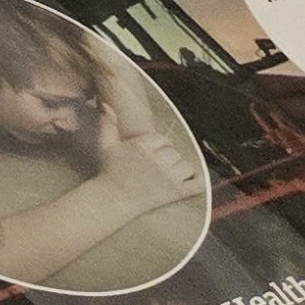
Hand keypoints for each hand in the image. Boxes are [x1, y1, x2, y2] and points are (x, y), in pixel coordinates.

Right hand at [91, 51, 204, 204]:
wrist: (112, 200)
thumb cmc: (109, 172)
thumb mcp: (105, 146)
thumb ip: (108, 124)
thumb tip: (106, 105)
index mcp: (143, 146)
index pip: (162, 139)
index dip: (160, 146)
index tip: (154, 153)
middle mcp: (157, 160)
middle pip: (174, 153)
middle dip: (168, 158)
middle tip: (159, 166)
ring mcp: (168, 177)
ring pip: (186, 166)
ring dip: (180, 169)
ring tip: (170, 174)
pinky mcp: (176, 192)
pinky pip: (196, 184)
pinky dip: (199, 182)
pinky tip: (193, 180)